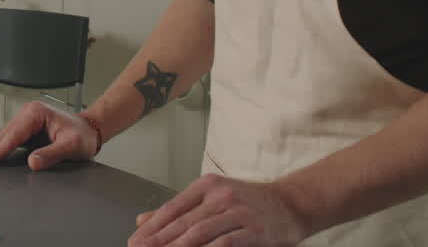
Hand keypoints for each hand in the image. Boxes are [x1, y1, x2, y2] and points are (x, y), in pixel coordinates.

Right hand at [0, 100, 99, 169]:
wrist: (90, 129)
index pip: (12, 136)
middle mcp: (26, 114)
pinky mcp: (24, 130)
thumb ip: (52, 153)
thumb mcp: (72, 146)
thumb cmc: (83, 135)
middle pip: (0, 136)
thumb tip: (32, 162)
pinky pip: (5, 141)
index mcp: (35, 113)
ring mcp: (23, 121)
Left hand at [128, 175, 308, 246]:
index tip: (135, 240)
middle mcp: (220, 195)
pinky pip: (227, 242)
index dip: (152, 226)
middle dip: (158, 239)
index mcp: (206, 186)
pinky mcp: (255, 230)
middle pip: (183, 221)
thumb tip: (142, 220)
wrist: (292, 202)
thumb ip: (180, 210)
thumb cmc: (250, 202)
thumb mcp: (212, 199)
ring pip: (200, 232)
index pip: (173, 208)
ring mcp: (238, 211)